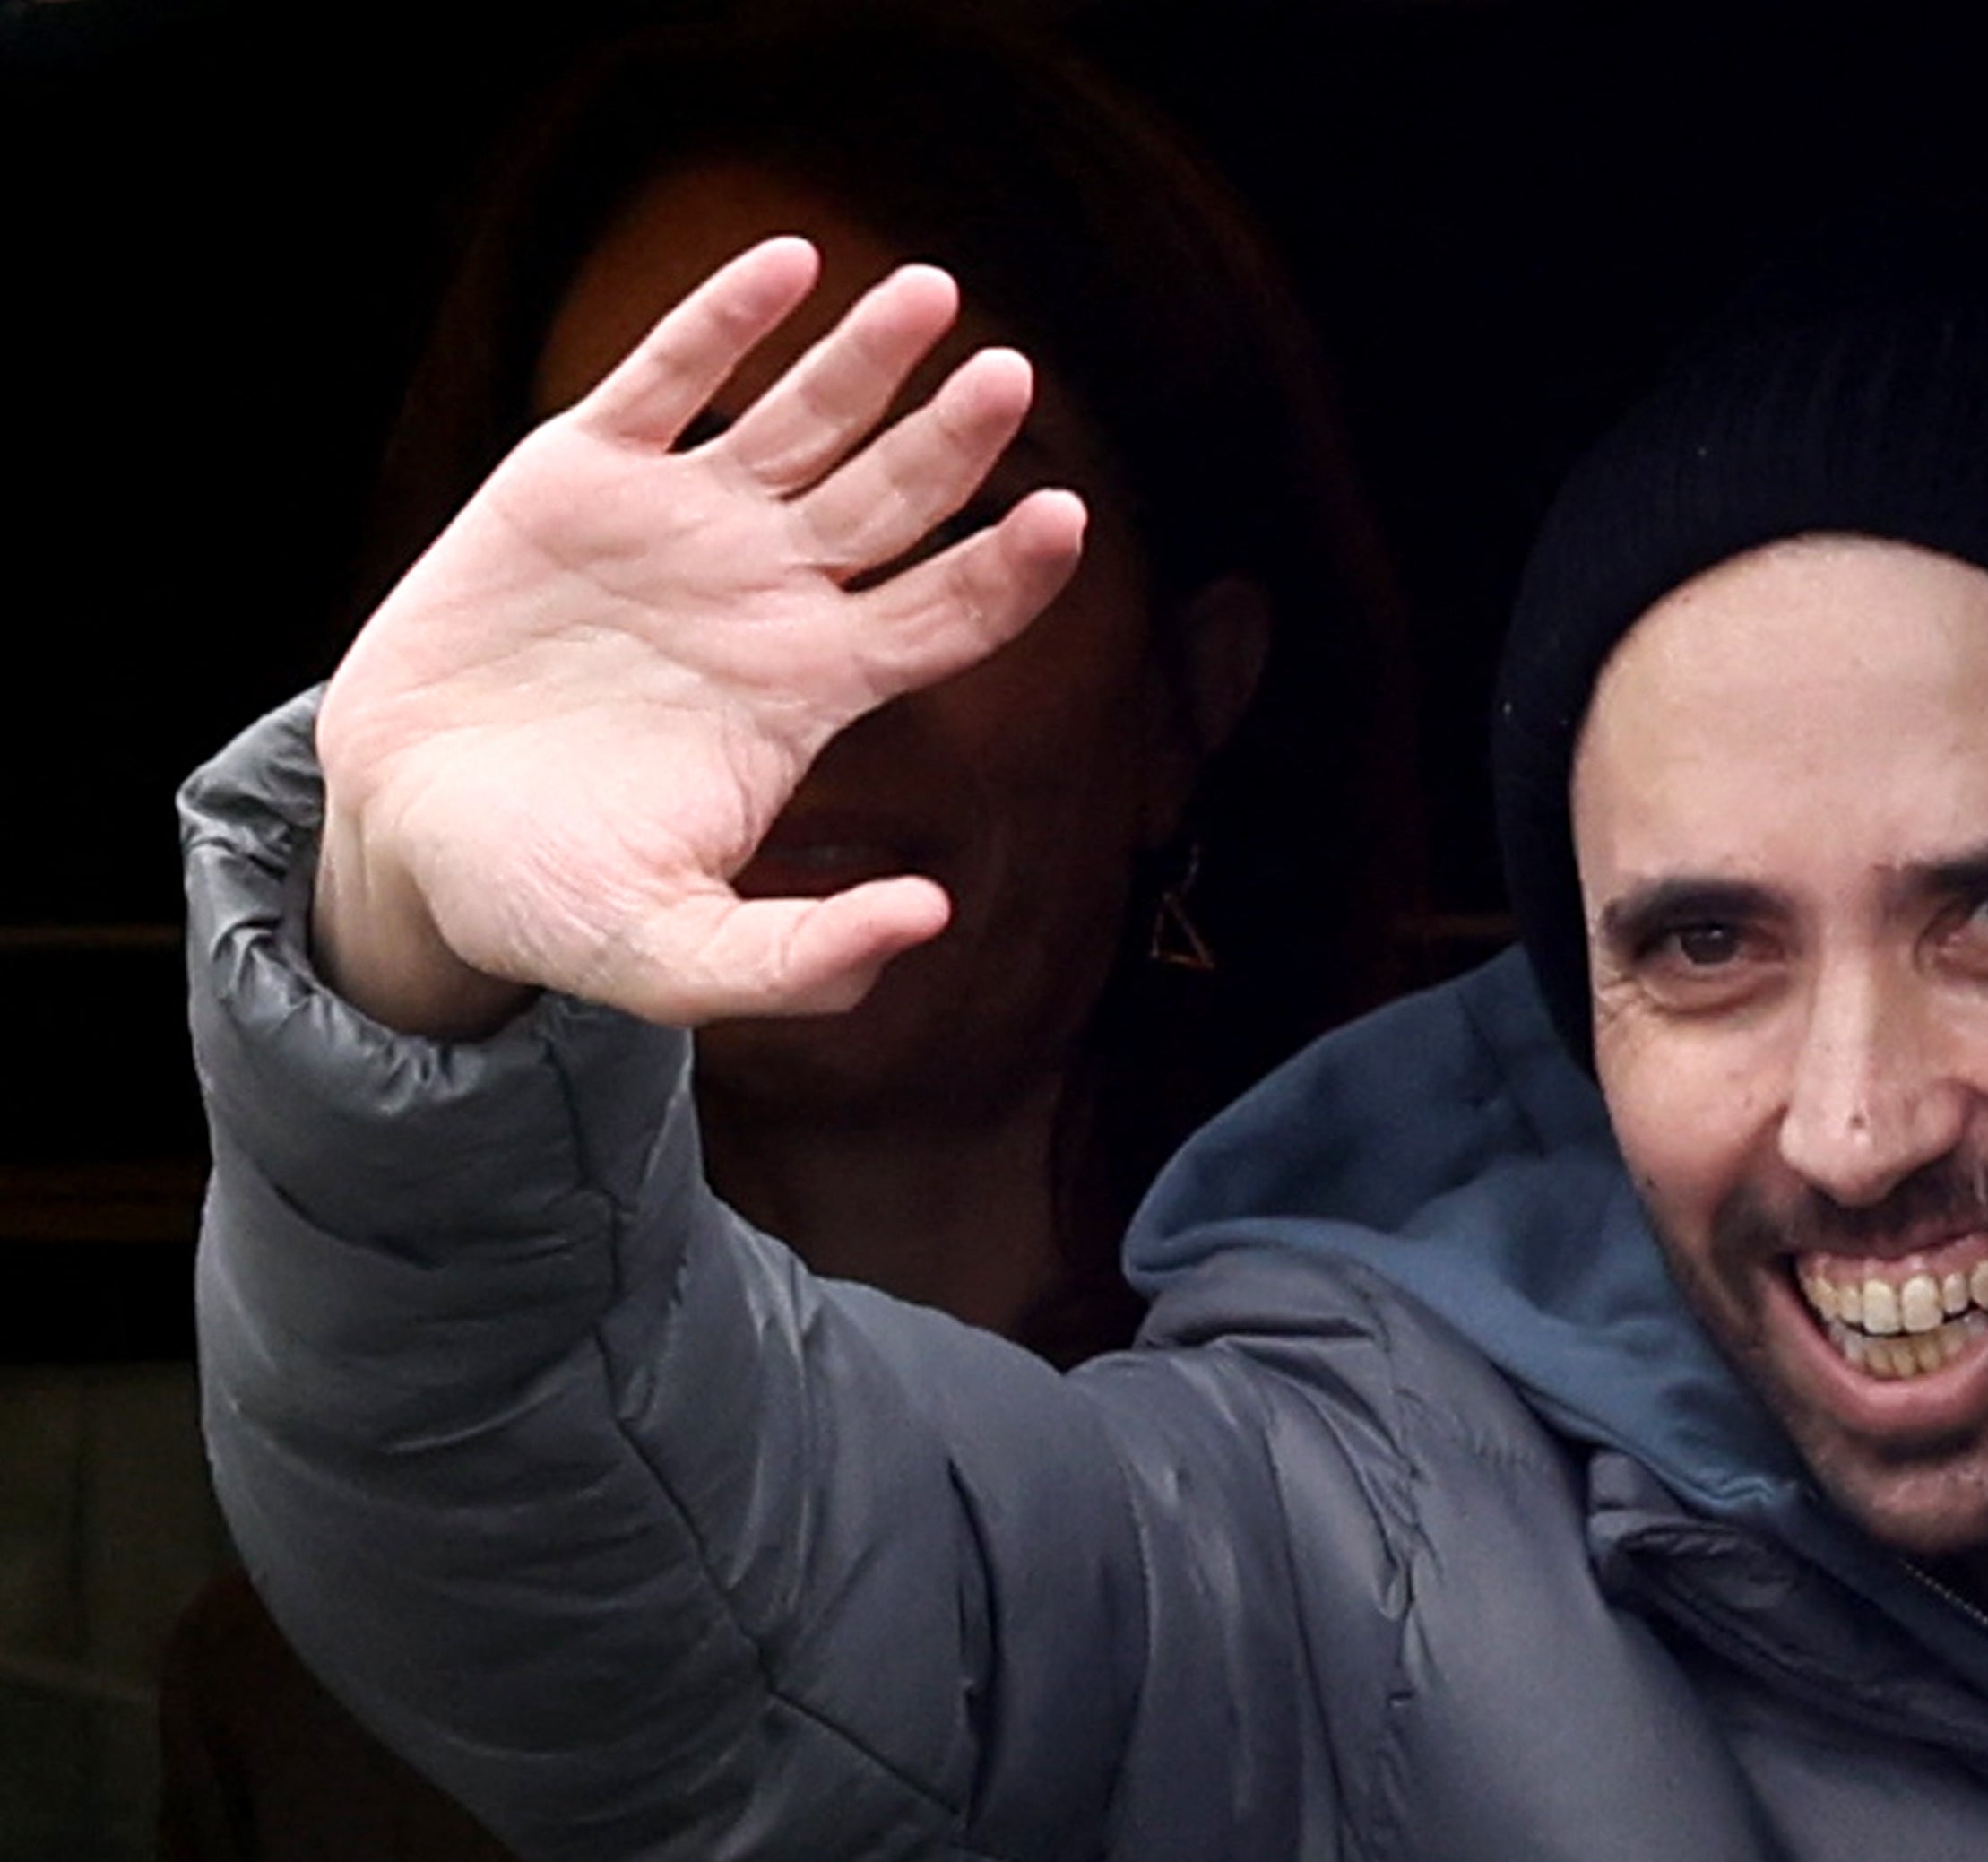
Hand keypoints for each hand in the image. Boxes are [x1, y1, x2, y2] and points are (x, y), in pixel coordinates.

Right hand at [308, 237, 1088, 1038]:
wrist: (406, 836)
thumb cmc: (550, 900)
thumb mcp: (674, 956)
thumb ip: (800, 959)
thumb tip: (931, 919)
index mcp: (807, 691)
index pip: (942, 618)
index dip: (1007, 572)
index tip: (1065, 520)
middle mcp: (766, 595)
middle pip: (893, 501)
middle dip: (954, 441)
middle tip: (1013, 376)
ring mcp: (679, 525)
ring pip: (799, 421)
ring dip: (866, 356)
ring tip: (931, 291)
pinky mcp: (576, 475)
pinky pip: (666, 378)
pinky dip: (723, 318)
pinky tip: (786, 261)